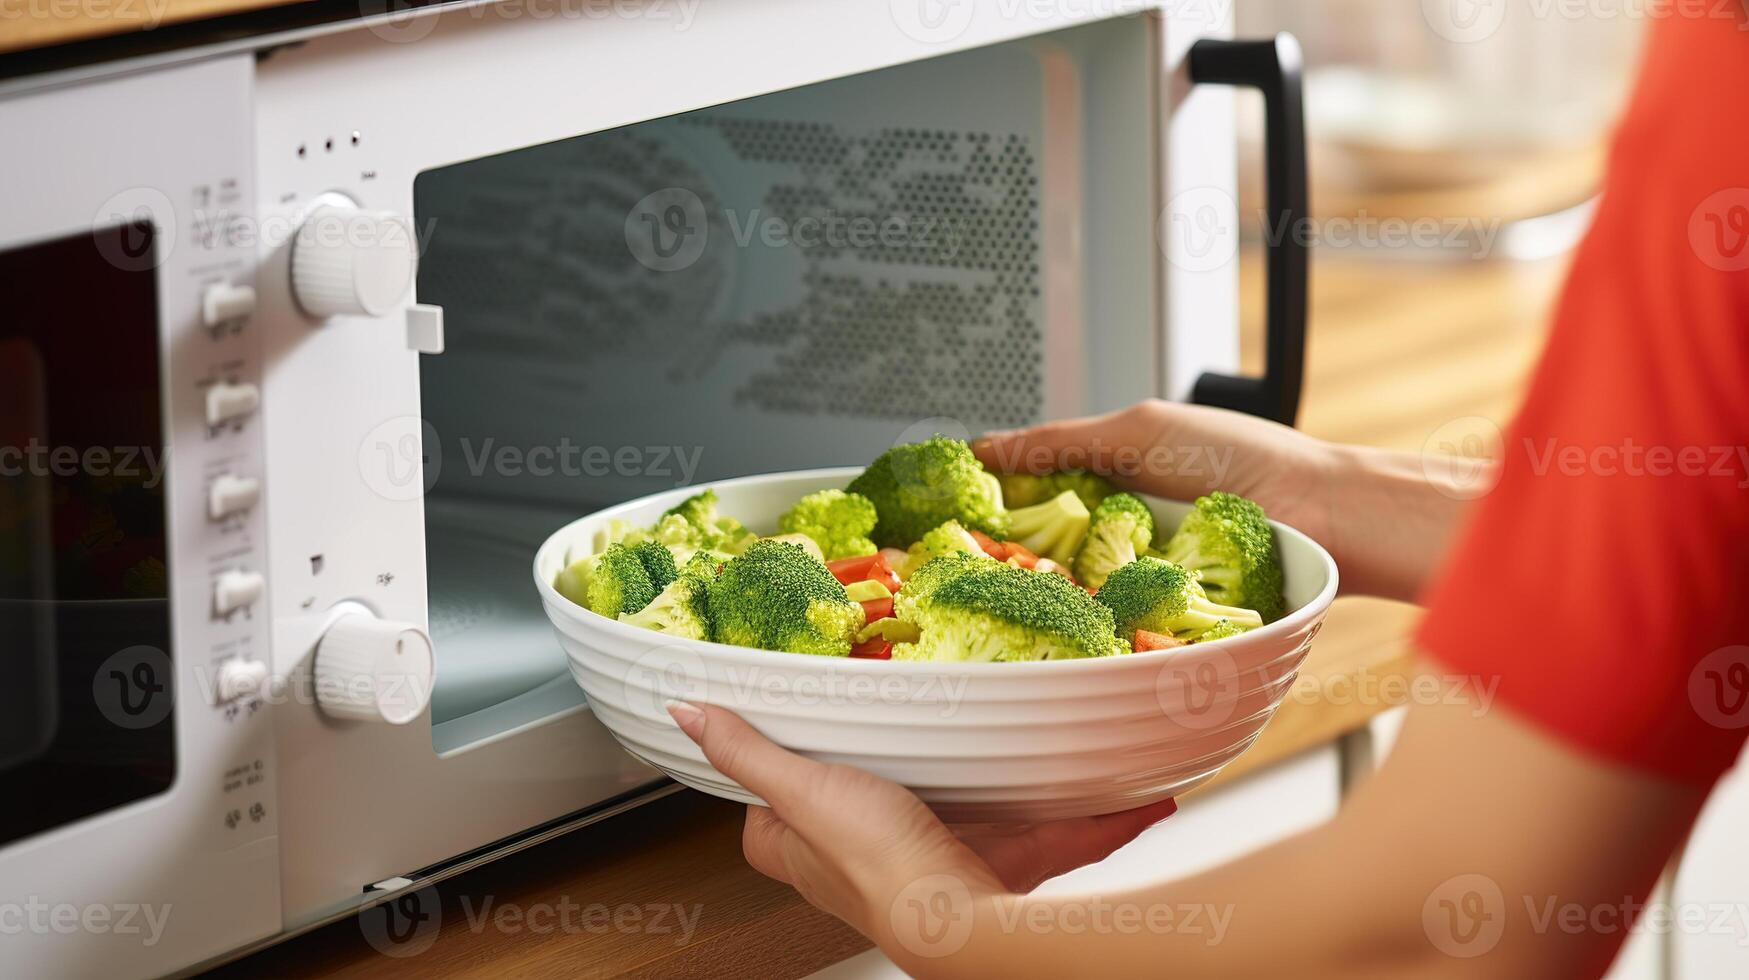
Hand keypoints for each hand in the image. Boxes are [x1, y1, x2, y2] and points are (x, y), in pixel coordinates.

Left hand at [665, 701, 1176, 943]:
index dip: (789, 772)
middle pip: (888, 805)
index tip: (812, 725)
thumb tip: (690, 714)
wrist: (965, 925)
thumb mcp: (800, 791)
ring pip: (985, 814)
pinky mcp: (1007, 869)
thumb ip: (749, 752)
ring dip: (1021, 786)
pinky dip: (1100, 817)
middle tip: (934, 716)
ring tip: (1041, 734)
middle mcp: (877, 860)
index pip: (780, 812)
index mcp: (812, 847)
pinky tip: (1135, 789)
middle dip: (925, 769)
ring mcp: (946, 864)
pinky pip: (1058, 836)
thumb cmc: (878, 867)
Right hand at [976, 400, 1465, 600]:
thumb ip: (1060, 440)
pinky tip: (1059, 623)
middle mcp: (1120, 531)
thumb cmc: (1243, 460)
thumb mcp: (1140, 430)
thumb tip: (985, 447)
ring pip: (1069, 593)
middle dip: (1001, 560)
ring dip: (1040, 595)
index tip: (938, 518)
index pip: (1030, 497)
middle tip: (953, 569)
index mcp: (1112, 479)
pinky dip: (1086, 621)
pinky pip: (1110, 621)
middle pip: (1041, 552)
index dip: (986, 508)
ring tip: (995, 599)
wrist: (1322, 514)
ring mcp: (1139, 576)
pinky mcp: (1162, 616)